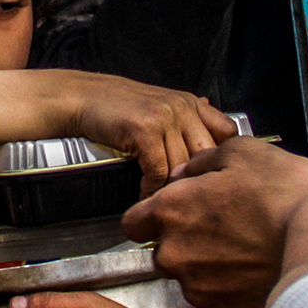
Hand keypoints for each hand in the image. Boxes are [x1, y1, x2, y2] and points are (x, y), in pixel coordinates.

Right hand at [0, 70, 237, 195]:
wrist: (78, 98)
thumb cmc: (115, 109)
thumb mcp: (158, 110)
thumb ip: (184, 125)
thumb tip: (212, 149)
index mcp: (191, 103)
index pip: (229, 133)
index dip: (226, 159)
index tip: (217, 182)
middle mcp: (184, 106)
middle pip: (210, 155)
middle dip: (203, 182)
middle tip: (194, 206)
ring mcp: (166, 116)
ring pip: (184, 166)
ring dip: (175, 191)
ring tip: (166, 208)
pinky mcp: (146, 129)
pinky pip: (160, 171)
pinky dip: (152, 189)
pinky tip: (143, 197)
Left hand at [122, 137, 307, 307]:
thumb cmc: (286, 195)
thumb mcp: (242, 153)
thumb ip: (202, 161)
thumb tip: (188, 171)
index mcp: (171, 211)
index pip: (132, 222)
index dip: (152, 217)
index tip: (173, 216)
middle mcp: (175, 254)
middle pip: (163, 253)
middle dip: (185, 244)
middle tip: (225, 231)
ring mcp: (198, 288)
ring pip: (191, 280)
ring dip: (210, 269)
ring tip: (248, 252)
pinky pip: (220, 304)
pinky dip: (233, 293)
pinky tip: (258, 275)